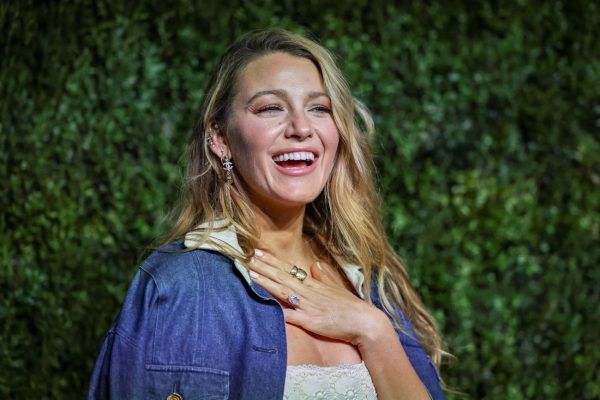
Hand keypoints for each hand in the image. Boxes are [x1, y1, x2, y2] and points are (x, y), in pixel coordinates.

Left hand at [248, 249, 388, 345]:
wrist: (364, 322)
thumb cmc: (350, 307)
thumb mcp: (336, 288)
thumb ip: (324, 276)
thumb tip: (315, 264)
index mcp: (313, 284)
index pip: (288, 269)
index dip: (272, 261)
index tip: (258, 252)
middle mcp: (309, 292)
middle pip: (282, 276)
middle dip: (264, 267)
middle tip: (248, 257)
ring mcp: (309, 306)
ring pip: (283, 291)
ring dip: (266, 281)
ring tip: (251, 273)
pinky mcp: (311, 321)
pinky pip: (291, 315)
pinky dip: (279, 310)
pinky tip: (266, 305)